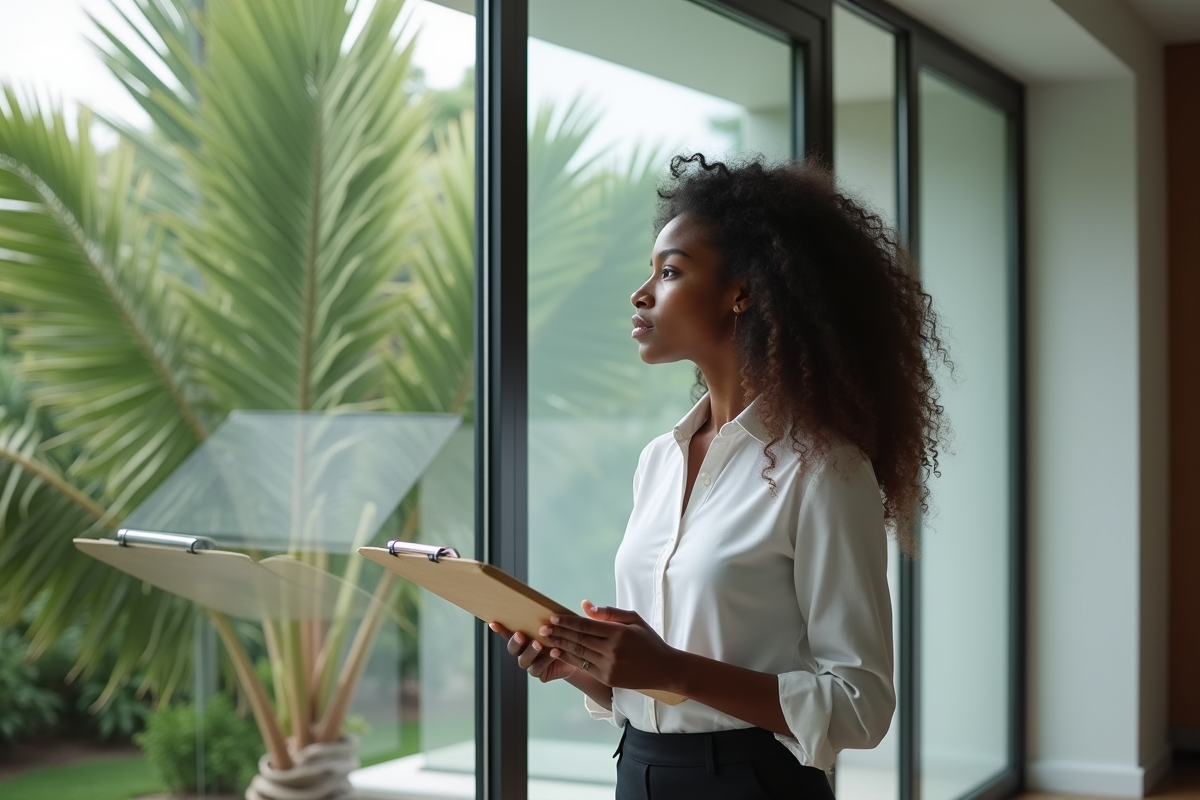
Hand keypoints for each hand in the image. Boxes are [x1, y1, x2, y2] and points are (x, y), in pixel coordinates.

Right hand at [488, 622, 577, 683]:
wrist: (577, 655)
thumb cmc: (564, 637)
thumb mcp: (557, 625)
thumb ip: (551, 618)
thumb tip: (557, 603)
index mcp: (524, 638)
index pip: (508, 633)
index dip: (500, 629)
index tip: (493, 623)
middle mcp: (523, 652)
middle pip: (513, 648)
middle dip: (515, 641)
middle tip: (520, 634)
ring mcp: (530, 664)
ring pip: (524, 660)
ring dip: (531, 651)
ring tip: (539, 644)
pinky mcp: (540, 674)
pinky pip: (539, 668)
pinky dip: (546, 659)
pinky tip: (555, 652)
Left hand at [538, 600, 679, 691]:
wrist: (664, 669)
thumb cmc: (649, 641)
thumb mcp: (634, 620)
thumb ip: (609, 612)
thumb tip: (585, 605)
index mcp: (619, 633)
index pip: (586, 625)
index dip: (567, 621)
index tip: (553, 617)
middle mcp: (612, 650)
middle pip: (579, 640)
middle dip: (559, 633)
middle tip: (543, 628)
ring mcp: (609, 666)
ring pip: (578, 654)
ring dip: (560, 646)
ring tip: (547, 639)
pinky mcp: (608, 678)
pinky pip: (584, 667)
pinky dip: (569, 659)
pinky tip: (558, 653)